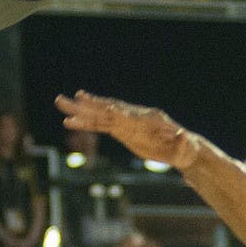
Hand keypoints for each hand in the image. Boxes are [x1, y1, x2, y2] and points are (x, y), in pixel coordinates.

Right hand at [55, 91, 200, 169]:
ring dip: (81, 111)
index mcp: (147, 119)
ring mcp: (126, 123)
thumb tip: (180, 135)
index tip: (100, 106)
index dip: (114, 110)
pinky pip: (100, 126)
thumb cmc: (185, 148)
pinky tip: (70, 122)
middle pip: (109, 109)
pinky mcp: (122, 131)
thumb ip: (181, 141)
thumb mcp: (184, 146)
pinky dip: (86, 124)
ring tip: (61, 103)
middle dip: (90, 105)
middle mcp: (133, 117)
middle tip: (71, 97)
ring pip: (100, 115)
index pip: (127, 114)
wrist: (182, 149)